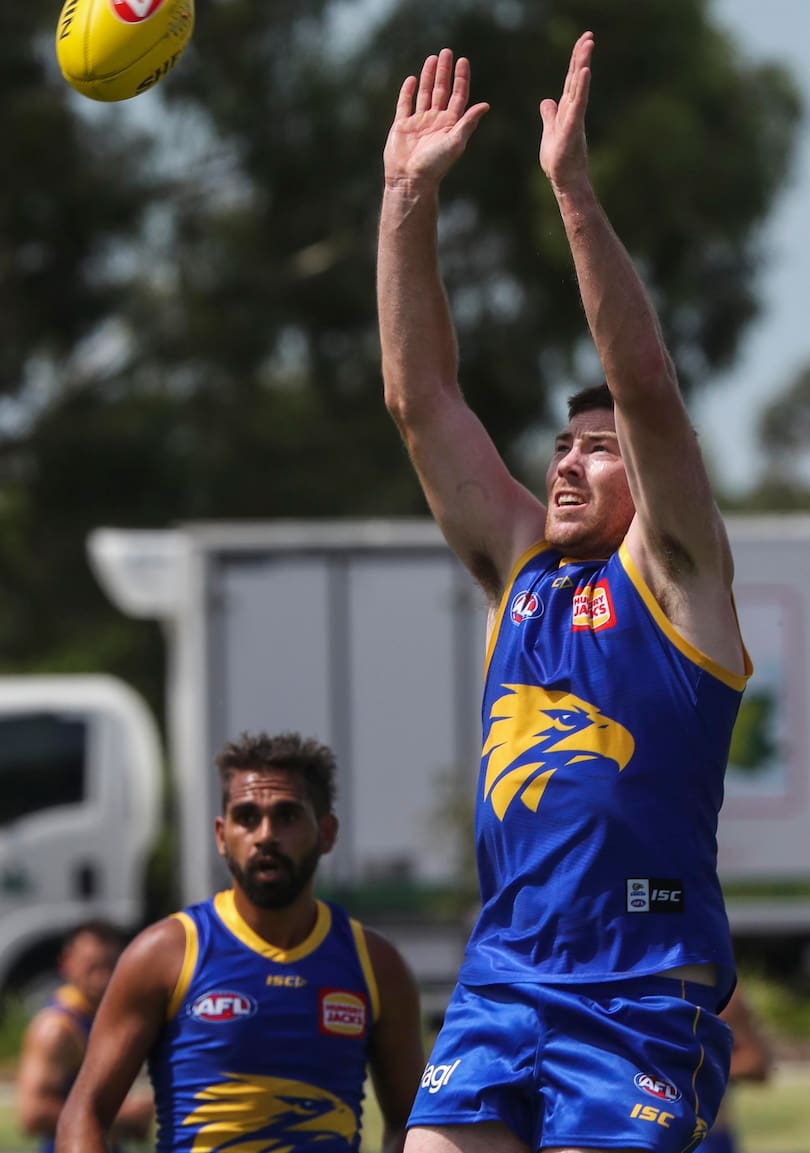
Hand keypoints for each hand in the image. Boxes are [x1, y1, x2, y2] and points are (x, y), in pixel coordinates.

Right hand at [383, 49, 488, 187]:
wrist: (410, 179)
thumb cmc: (435, 165)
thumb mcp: (455, 142)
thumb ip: (468, 122)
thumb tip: (485, 105)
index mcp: (450, 124)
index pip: (458, 96)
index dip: (461, 78)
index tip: (463, 61)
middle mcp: (435, 121)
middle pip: (442, 91)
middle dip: (444, 72)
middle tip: (447, 52)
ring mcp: (418, 122)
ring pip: (425, 94)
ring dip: (428, 76)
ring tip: (432, 58)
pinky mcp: (402, 126)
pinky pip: (405, 104)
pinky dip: (408, 92)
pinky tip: (412, 80)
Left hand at [539, 31, 593, 193]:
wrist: (564, 181)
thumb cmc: (558, 161)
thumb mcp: (549, 132)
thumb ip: (549, 115)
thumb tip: (546, 101)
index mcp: (567, 110)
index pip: (571, 80)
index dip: (575, 61)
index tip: (583, 41)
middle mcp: (573, 111)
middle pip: (577, 78)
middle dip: (582, 56)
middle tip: (589, 35)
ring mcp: (575, 118)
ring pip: (579, 87)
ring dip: (583, 66)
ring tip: (588, 46)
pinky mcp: (573, 129)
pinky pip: (578, 105)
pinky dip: (582, 88)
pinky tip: (584, 73)